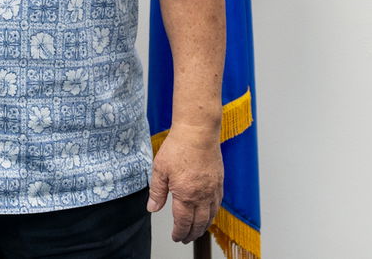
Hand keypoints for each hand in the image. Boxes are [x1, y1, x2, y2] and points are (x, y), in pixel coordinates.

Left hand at [146, 127, 222, 242]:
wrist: (198, 132)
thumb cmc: (178, 147)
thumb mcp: (160, 169)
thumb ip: (157, 192)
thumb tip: (152, 208)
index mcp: (186, 195)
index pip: (183, 222)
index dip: (179, 232)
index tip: (176, 237)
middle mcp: (202, 196)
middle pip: (199, 223)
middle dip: (191, 234)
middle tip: (185, 239)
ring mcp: (213, 189)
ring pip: (211, 216)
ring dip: (204, 227)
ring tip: (197, 231)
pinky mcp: (219, 182)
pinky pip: (218, 204)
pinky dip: (213, 213)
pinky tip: (209, 214)